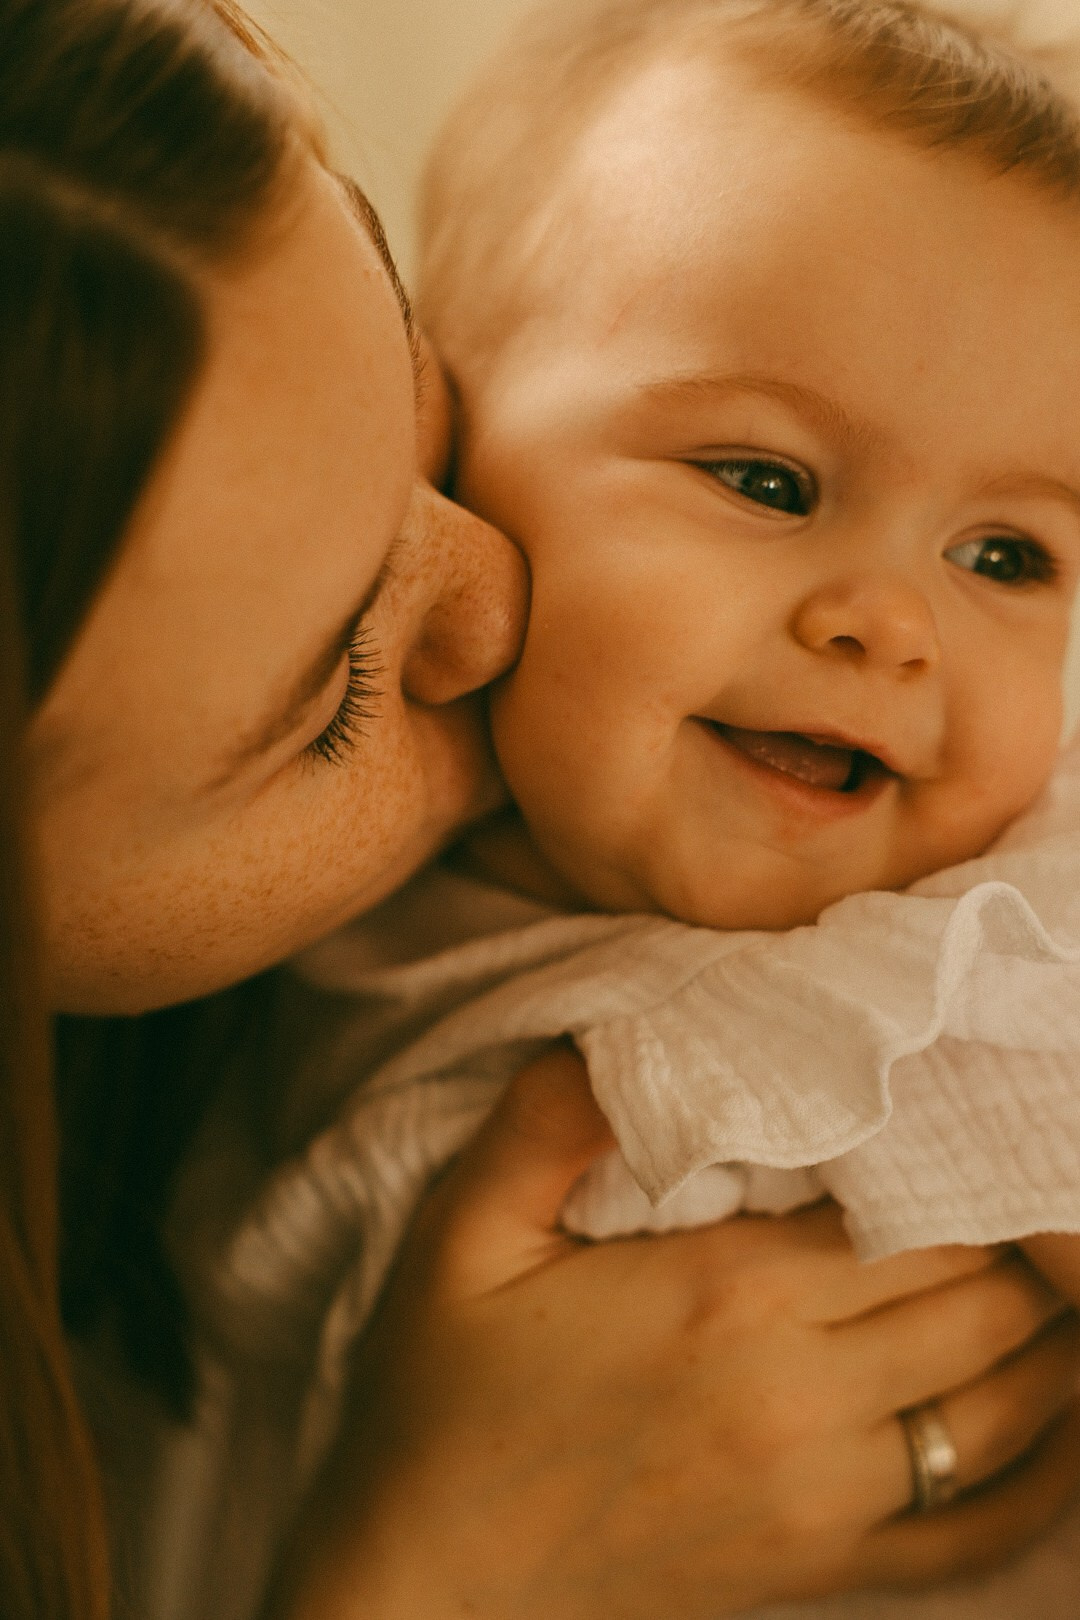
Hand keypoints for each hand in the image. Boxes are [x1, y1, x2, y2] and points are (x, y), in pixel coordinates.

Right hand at [269, 1048, 1079, 1619]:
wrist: (423, 1583)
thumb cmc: (440, 1395)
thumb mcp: (461, 1230)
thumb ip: (548, 1117)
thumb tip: (629, 1029)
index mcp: (727, 1298)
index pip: (917, 1209)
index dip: (955, 1154)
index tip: (954, 1108)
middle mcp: (802, 1400)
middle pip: (984, 1297)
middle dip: (1014, 1229)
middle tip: (1004, 1169)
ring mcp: (826, 1500)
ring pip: (1009, 1402)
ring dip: (1046, 1329)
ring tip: (1044, 1262)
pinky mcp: (826, 1568)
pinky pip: (984, 1525)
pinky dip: (1047, 1469)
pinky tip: (1061, 1415)